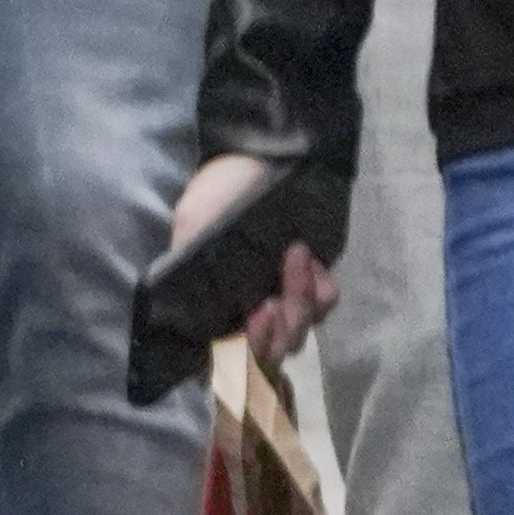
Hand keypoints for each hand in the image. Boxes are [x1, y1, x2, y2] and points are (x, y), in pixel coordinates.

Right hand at [171, 151, 338, 361]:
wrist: (261, 154)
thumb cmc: (222, 191)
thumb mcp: (191, 225)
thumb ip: (188, 271)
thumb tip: (189, 315)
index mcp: (216, 306)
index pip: (228, 359)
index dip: (242, 360)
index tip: (244, 331)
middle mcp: (249, 310)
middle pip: (269, 355)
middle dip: (273, 337)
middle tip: (268, 306)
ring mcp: (284, 298)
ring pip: (298, 333)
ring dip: (297, 305)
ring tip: (292, 259)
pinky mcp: (314, 283)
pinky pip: (325, 305)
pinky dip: (318, 288)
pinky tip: (306, 258)